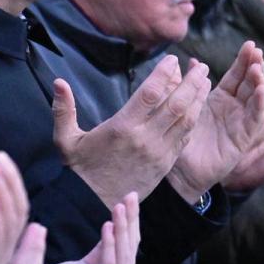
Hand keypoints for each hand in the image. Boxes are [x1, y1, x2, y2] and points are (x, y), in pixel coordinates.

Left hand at [33, 193, 140, 263]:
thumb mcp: (84, 263)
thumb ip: (102, 249)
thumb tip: (115, 223)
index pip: (131, 248)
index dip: (133, 222)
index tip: (132, 197)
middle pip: (130, 252)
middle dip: (130, 222)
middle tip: (129, 198)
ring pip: (122, 258)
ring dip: (122, 230)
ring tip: (118, 207)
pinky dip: (109, 246)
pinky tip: (107, 226)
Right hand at [52, 54, 210, 208]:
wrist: (93, 204)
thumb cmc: (79, 169)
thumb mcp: (66, 139)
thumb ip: (63, 109)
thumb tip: (58, 81)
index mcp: (122, 127)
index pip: (150, 93)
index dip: (164, 74)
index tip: (172, 59)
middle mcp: (144, 138)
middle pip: (176, 104)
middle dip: (191, 83)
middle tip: (202, 66)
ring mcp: (158, 153)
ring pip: (185, 121)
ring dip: (198, 99)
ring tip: (205, 81)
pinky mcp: (164, 164)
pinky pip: (184, 138)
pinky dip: (193, 120)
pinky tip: (197, 107)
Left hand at [169, 43, 263, 201]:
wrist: (179, 168)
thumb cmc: (180, 137)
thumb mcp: (182, 105)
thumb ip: (186, 83)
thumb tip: (187, 60)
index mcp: (221, 99)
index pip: (236, 75)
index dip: (244, 61)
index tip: (250, 44)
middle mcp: (234, 109)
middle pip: (250, 84)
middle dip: (255, 67)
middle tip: (258, 51)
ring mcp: (240, 123)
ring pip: (257, 100)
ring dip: (261, 83)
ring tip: (261, 68)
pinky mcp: (243, 139)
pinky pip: (254, 120)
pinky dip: (260, 105)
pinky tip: (261, 90)